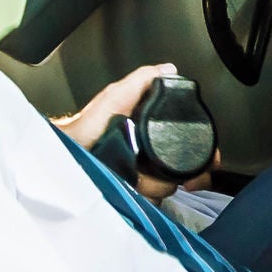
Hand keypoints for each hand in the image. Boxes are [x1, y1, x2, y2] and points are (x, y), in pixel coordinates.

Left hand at [52, 62, 217, 198]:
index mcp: (154, 132)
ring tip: (141, 179)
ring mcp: (141, 178)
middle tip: (184, 177)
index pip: (190, 142)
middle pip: (186, 168)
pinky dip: (149, 198)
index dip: (204, 151)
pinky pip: (151, 202)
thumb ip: (141, 82)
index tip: (209, 160)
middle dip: (187, 174)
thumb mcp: (115, 98)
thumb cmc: (85, 127)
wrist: (61, 156)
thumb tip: (169, 69)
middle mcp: (151, 156)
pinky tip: (138, 192)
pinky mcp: (129, 196)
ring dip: (160, 186)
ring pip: (169, 187)